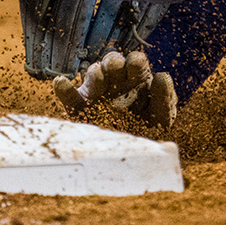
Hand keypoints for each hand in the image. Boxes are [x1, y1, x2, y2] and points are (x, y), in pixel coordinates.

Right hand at [52, 49, 177, 130]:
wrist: (130, 162)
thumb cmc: (149, 134)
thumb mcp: (162, 118)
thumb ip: (164, 98)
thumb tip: (161, 76)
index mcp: (138, 80)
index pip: (136, 62)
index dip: (136, 63)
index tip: (136, 66)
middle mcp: (116, 83)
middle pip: (113, 63)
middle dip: (115, 64)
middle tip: (115, 69)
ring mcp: (97, 94)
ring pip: (93, 75)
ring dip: (95, 74)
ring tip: (97, 75)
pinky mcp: (79, 110)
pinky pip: (69, 97)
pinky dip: (64, 89)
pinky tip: (61, 82)